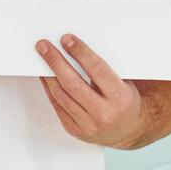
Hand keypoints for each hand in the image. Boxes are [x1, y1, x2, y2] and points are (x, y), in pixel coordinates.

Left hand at [36, 34, 144, 148]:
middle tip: (44, 46)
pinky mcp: (75, 130)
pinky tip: (46, 76)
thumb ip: (103, 68)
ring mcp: (88, 125)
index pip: (96, 70)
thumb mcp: (123, 82)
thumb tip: (76, 47)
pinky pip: (57, 106)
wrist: (129, 130)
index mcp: (120, 98)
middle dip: (55, 61)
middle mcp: (104, 114)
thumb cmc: (125, 101)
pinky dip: (49, 88)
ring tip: (42, 58)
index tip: (67, 39)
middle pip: (73, 83)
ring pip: (61, 95)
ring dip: (48, 74)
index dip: (80, 52)